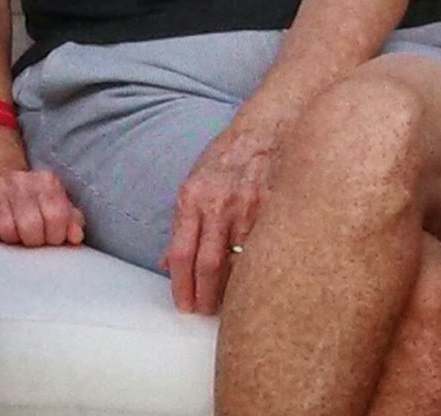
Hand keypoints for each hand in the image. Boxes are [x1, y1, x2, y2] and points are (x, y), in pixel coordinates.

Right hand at [0, 165, 85, 247]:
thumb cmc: (29, 194)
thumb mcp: (53, 199)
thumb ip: (69, 218)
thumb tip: (76, 237)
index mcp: (45, 180)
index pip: (57, 215)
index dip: (56, 236)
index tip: (52, 240)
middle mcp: (20, 181)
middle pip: (31, 226)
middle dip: (34, 241)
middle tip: (33, 241)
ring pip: (7, 230)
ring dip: (13, 240)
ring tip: (16, 236)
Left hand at [161, 124, 276, 314]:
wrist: (264, 128)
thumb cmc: (226, 156)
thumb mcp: (193, 181)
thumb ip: (181, 222)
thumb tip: (166, 262)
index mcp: (192, 198)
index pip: (180, 254)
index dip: (180, 287)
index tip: (184, 305)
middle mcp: (218, 204)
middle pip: (208, 265)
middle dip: (205, 297)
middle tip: (205, 311)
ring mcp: (249, 206)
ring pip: (238, 261)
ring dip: (233, 288)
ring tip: (230, 302)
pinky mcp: (274, 206)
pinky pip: (263, 247)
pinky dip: (257, 267)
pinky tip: (255, 279)